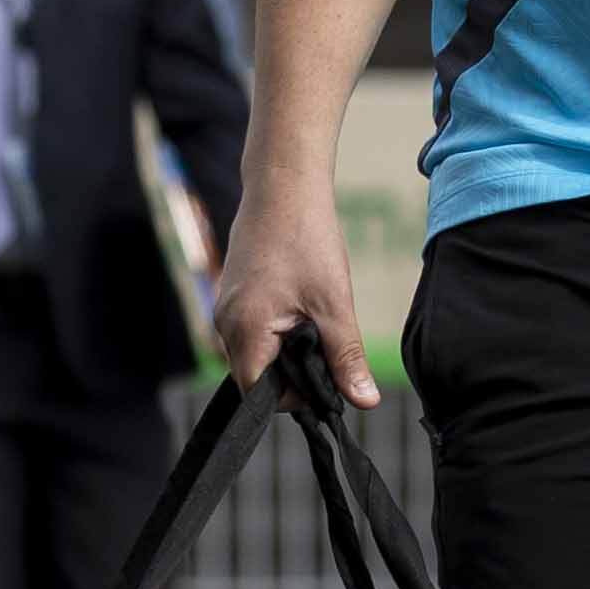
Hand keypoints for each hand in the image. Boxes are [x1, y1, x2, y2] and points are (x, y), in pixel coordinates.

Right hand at [209, 182, 373, 407]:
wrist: (283, 187)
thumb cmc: (306, 239)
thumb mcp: (334, 305)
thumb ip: (345, 358)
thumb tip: (365, 401)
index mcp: (243, 333)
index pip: (262, 396)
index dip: (298, 397)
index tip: (329, 376)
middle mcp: (225, 326)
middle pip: (260, 378)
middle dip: (297, 372)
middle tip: (330, 342)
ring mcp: (225, 311)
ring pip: (259, 355)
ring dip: (290, 351)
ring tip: (316, 317)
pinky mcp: (233, 298)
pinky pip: (255, 334)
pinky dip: (280, 332)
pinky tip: (302, 306)